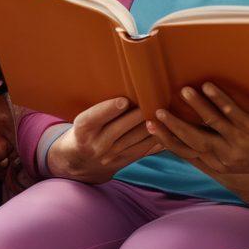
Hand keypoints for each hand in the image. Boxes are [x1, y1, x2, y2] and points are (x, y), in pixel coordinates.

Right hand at [46, 98, 162, 184]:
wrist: (81, 158)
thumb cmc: (88, 127)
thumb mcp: (85, 117)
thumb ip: (101, 108)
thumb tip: (127, 85)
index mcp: (83, 129)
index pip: (94, 118)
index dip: (109, 109)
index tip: (123, 101)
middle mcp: (95, 144)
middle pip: (118, 129)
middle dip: (137, 115)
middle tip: (154, 100)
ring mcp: (110, 156)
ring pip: (134, 139)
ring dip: (151, 126)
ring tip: (164, 112)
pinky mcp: (123, 162)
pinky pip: (143, 149)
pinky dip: (156, 138)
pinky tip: (167, 128)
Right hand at [147, 83, 248, 175]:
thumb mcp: (237, 162)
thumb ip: (216, 151)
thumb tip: (192, 139)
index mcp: (220, 162)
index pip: (188, 151)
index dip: (167, 139)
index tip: (150, 126)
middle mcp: (228, 154)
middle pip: (195, 139)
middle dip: (174, 124)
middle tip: (157, 111)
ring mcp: (242, 140)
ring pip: (213, 121)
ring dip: (197, 105)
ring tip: (183, 91)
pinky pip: (233, 110)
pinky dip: (219, 98)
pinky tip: (208, 86)